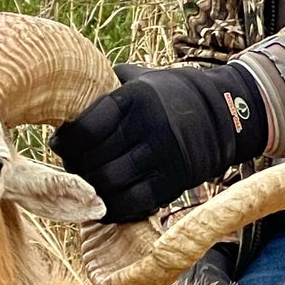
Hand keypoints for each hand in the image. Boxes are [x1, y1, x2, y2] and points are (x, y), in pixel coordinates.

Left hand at [49, 63, 267, 222]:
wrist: (224, 114)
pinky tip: (106, 198)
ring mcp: (164, 158)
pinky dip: (112, 206)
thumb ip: (104, 84)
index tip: (60, 143)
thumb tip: (60, 94)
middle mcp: (150, 127)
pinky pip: (131, 204)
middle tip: (72, 165)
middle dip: (74, 166)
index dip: (65, 142)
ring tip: (87, 180)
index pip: (85, 129)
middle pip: (92, 160)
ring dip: (90, 187)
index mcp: (135, 98)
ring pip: (108, 185)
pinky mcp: (174, 183)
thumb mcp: (140, 78)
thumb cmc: (168, 94)